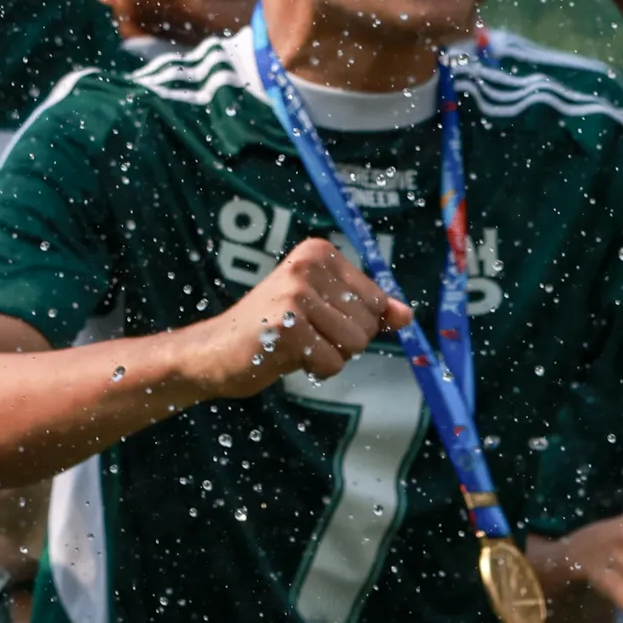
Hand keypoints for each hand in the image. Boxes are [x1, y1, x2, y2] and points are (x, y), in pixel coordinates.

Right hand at [185, 239, 409, 399]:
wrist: (215, 351)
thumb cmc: (274, 329)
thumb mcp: (324, 310)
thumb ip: (368, 310)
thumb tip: (408, 315)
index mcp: (318, 252)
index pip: (376, 301)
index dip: (355, 323)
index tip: (317, 318)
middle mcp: (306, 266)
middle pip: (368, 324)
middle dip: (343, 341)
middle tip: (303, 334)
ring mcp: (295, 294)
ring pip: (354, 345)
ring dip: (329, 356)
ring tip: (295, 344)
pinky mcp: (286, 326)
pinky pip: (332, 363)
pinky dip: (315, 370)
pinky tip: (285, 356)